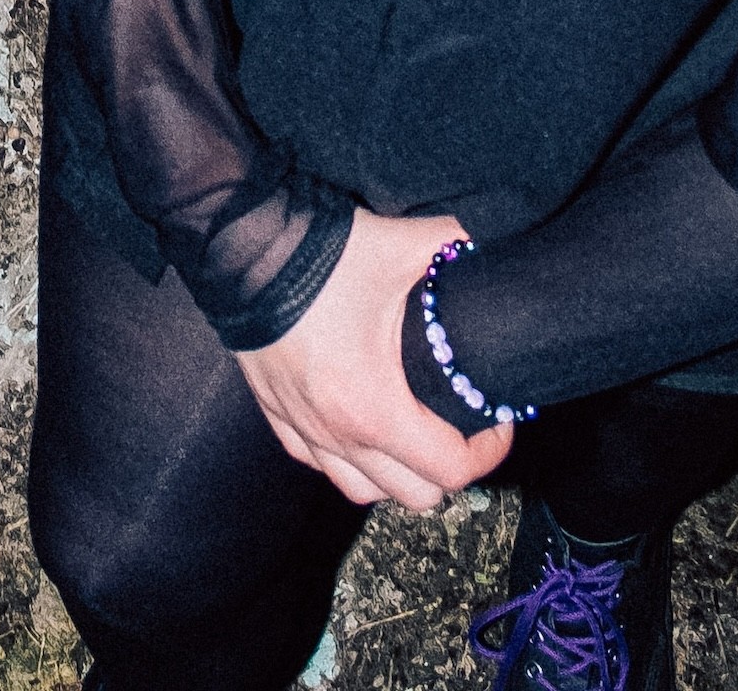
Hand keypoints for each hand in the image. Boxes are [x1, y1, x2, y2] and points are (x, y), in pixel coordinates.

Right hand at [234, 209, 512, 511]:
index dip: (489, 451)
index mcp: (375, 407)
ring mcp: (303, 427)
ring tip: (412, 434)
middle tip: (458, 424)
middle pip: (415, 495)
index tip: (496, 421)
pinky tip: (358, 425)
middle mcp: (338, 432)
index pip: (452, 469)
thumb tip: (495, 252)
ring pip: (364, 490)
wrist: (241, 241)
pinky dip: (345, 458)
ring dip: (395, 473)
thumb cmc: (319, 255)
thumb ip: (458, 246)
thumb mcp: (404, 244)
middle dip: (448, 466)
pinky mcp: (274, 412)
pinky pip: (318, 462)